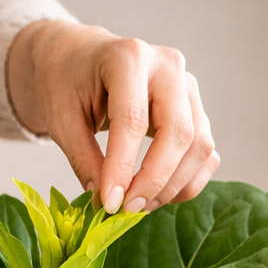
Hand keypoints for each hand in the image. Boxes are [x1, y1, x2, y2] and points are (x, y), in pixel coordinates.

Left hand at [8, 21, 219, 213]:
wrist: (80, 58)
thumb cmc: (66, 83)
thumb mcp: (61, 119)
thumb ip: (83, 158)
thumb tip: (107, 200)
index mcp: (128, 58)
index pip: (133, 120)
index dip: (122, 168)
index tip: (110, 204)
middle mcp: (167, 66)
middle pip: (179, 132)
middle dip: (155, 180)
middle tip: (127, 209)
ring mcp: (187, 87)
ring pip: (199, 145)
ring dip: (173, 186)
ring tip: (138, 205)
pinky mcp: (195, 108)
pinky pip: (205, 153)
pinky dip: (187, 181)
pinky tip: (158, 195)